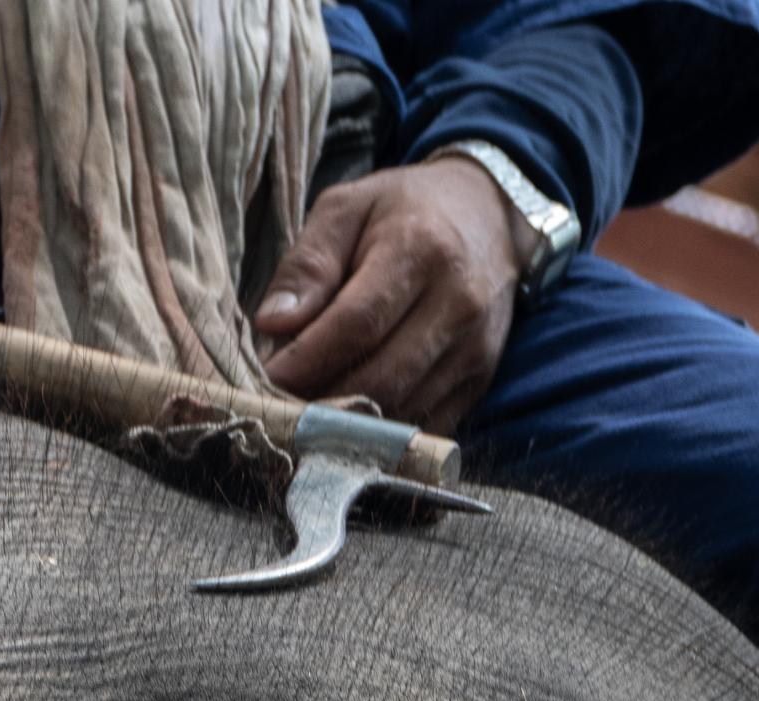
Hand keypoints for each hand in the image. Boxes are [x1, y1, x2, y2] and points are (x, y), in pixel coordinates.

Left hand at [256, 158, 525, 433]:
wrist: (491, 216)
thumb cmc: (406, 211)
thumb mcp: (347, 209)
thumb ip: (308, 264)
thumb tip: (272, 325)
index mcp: (420, 250)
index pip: (357, 324)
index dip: (307, 360)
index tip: (267, 379)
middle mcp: (457, 303)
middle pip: (380, 378)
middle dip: (323, 400)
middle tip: (282, 404)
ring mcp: (475, 349)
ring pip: (401, 411)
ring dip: (349, 423)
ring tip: (311, 409)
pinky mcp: (479, 381)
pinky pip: (424, 426)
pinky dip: (382, 433)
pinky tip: (353, 418)